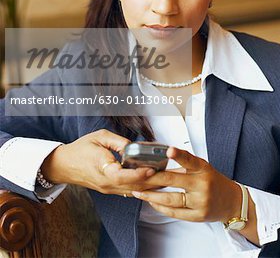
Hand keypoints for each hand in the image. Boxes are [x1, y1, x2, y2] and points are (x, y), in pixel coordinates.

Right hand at [41, 129, 160, 196]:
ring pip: (133, 191)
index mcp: (101, 168)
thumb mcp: (100, 136)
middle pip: (133, 187)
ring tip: (166, 177)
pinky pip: (129, 191)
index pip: (122, 176)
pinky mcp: (110, 190)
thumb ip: (119, 141)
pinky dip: (142, 187)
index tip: (151, 168)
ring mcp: (108, 189)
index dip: (138, 174)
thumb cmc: (81, 148)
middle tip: (168, 173)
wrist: (64, 165)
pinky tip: (154, 182)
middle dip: (152, 181)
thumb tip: (135, 147)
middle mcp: (106, 183)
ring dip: (149, 186)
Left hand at [131, 146, 241, 222]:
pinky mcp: (198, 216)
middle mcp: (202, 185)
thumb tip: (159, 164)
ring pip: (171, 199)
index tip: (169, 150)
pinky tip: (152, 201)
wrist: (232, 202)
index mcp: (203, 169)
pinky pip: (175, 212)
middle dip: (153, 178)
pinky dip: (161, 207)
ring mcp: (200, 202)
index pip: (190, 160)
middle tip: (138, 175)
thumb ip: (183, 165)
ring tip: (139, 191)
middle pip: (173, 180)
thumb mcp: (202, 168)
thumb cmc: (213, 181)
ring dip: (152, 195)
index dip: (179, 155)